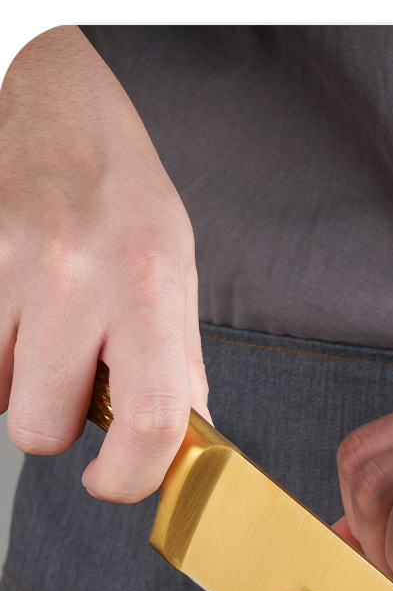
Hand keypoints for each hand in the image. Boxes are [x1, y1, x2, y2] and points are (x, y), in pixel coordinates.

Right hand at [0, 26, 207, 501]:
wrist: (57, 110)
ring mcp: (8, 265)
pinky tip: (13, 309)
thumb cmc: (121, 194)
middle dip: (55, 418)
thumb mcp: (175, 269)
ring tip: (41, 323)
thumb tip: (177, 446)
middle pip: (42, 427)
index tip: (113, 480)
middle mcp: (76, 274)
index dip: (130, 475)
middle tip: (70, 369)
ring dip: (16, 382)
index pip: (151, 417)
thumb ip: (178, 362)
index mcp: (148, 281)